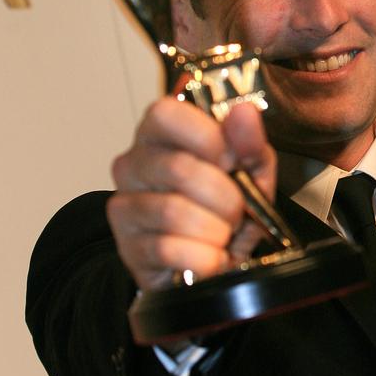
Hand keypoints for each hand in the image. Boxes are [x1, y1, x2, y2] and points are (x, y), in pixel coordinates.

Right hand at [107, 97, 276, 291]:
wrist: (211, 263)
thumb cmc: (224, 208)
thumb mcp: (251, 172)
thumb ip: (250, 142)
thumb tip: (244, 111)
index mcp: (159, 135)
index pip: (165, 114)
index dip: (207, 137)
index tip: (232, 161)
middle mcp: (132, 165)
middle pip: (178, 168)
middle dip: (225, 197)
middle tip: (237, 211)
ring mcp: (125, 207)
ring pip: (174, 212)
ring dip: (216, 230)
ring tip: (224, 235)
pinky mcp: (129, 249)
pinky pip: (169, 250)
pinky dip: (204, 258)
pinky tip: (211, 257)